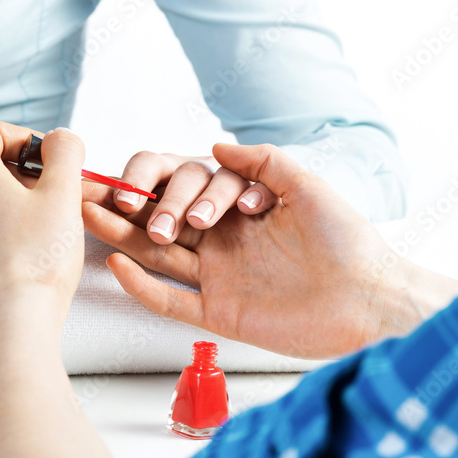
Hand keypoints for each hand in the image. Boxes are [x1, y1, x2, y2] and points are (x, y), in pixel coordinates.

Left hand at [0, 123, 85, 345]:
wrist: (12, 326)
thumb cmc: (38, 259)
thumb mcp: (64, 194)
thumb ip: (64, 152)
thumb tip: (57, 140)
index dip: (24, 139)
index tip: (48, 160)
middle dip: (15, 176)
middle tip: (49, 198)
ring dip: (0, 209)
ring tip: (34, 233)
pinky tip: (15, 260)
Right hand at [83, 144, 457, 358]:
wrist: (369, 300)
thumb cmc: (347, 241)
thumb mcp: (308, 186)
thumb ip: (263, 162)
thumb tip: (216, 145)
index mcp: (241, 210)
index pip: (190, 188)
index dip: (175, 185)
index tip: (185, 192)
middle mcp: (225, 242)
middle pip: (164, 220)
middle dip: (135, 208)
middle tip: (109, 199)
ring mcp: (220, 278)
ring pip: (159, 255)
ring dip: (124, 237)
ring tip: (89, 217)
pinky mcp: (220, 313)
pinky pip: (172, 300)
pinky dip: (143, 286)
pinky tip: (119, 264)